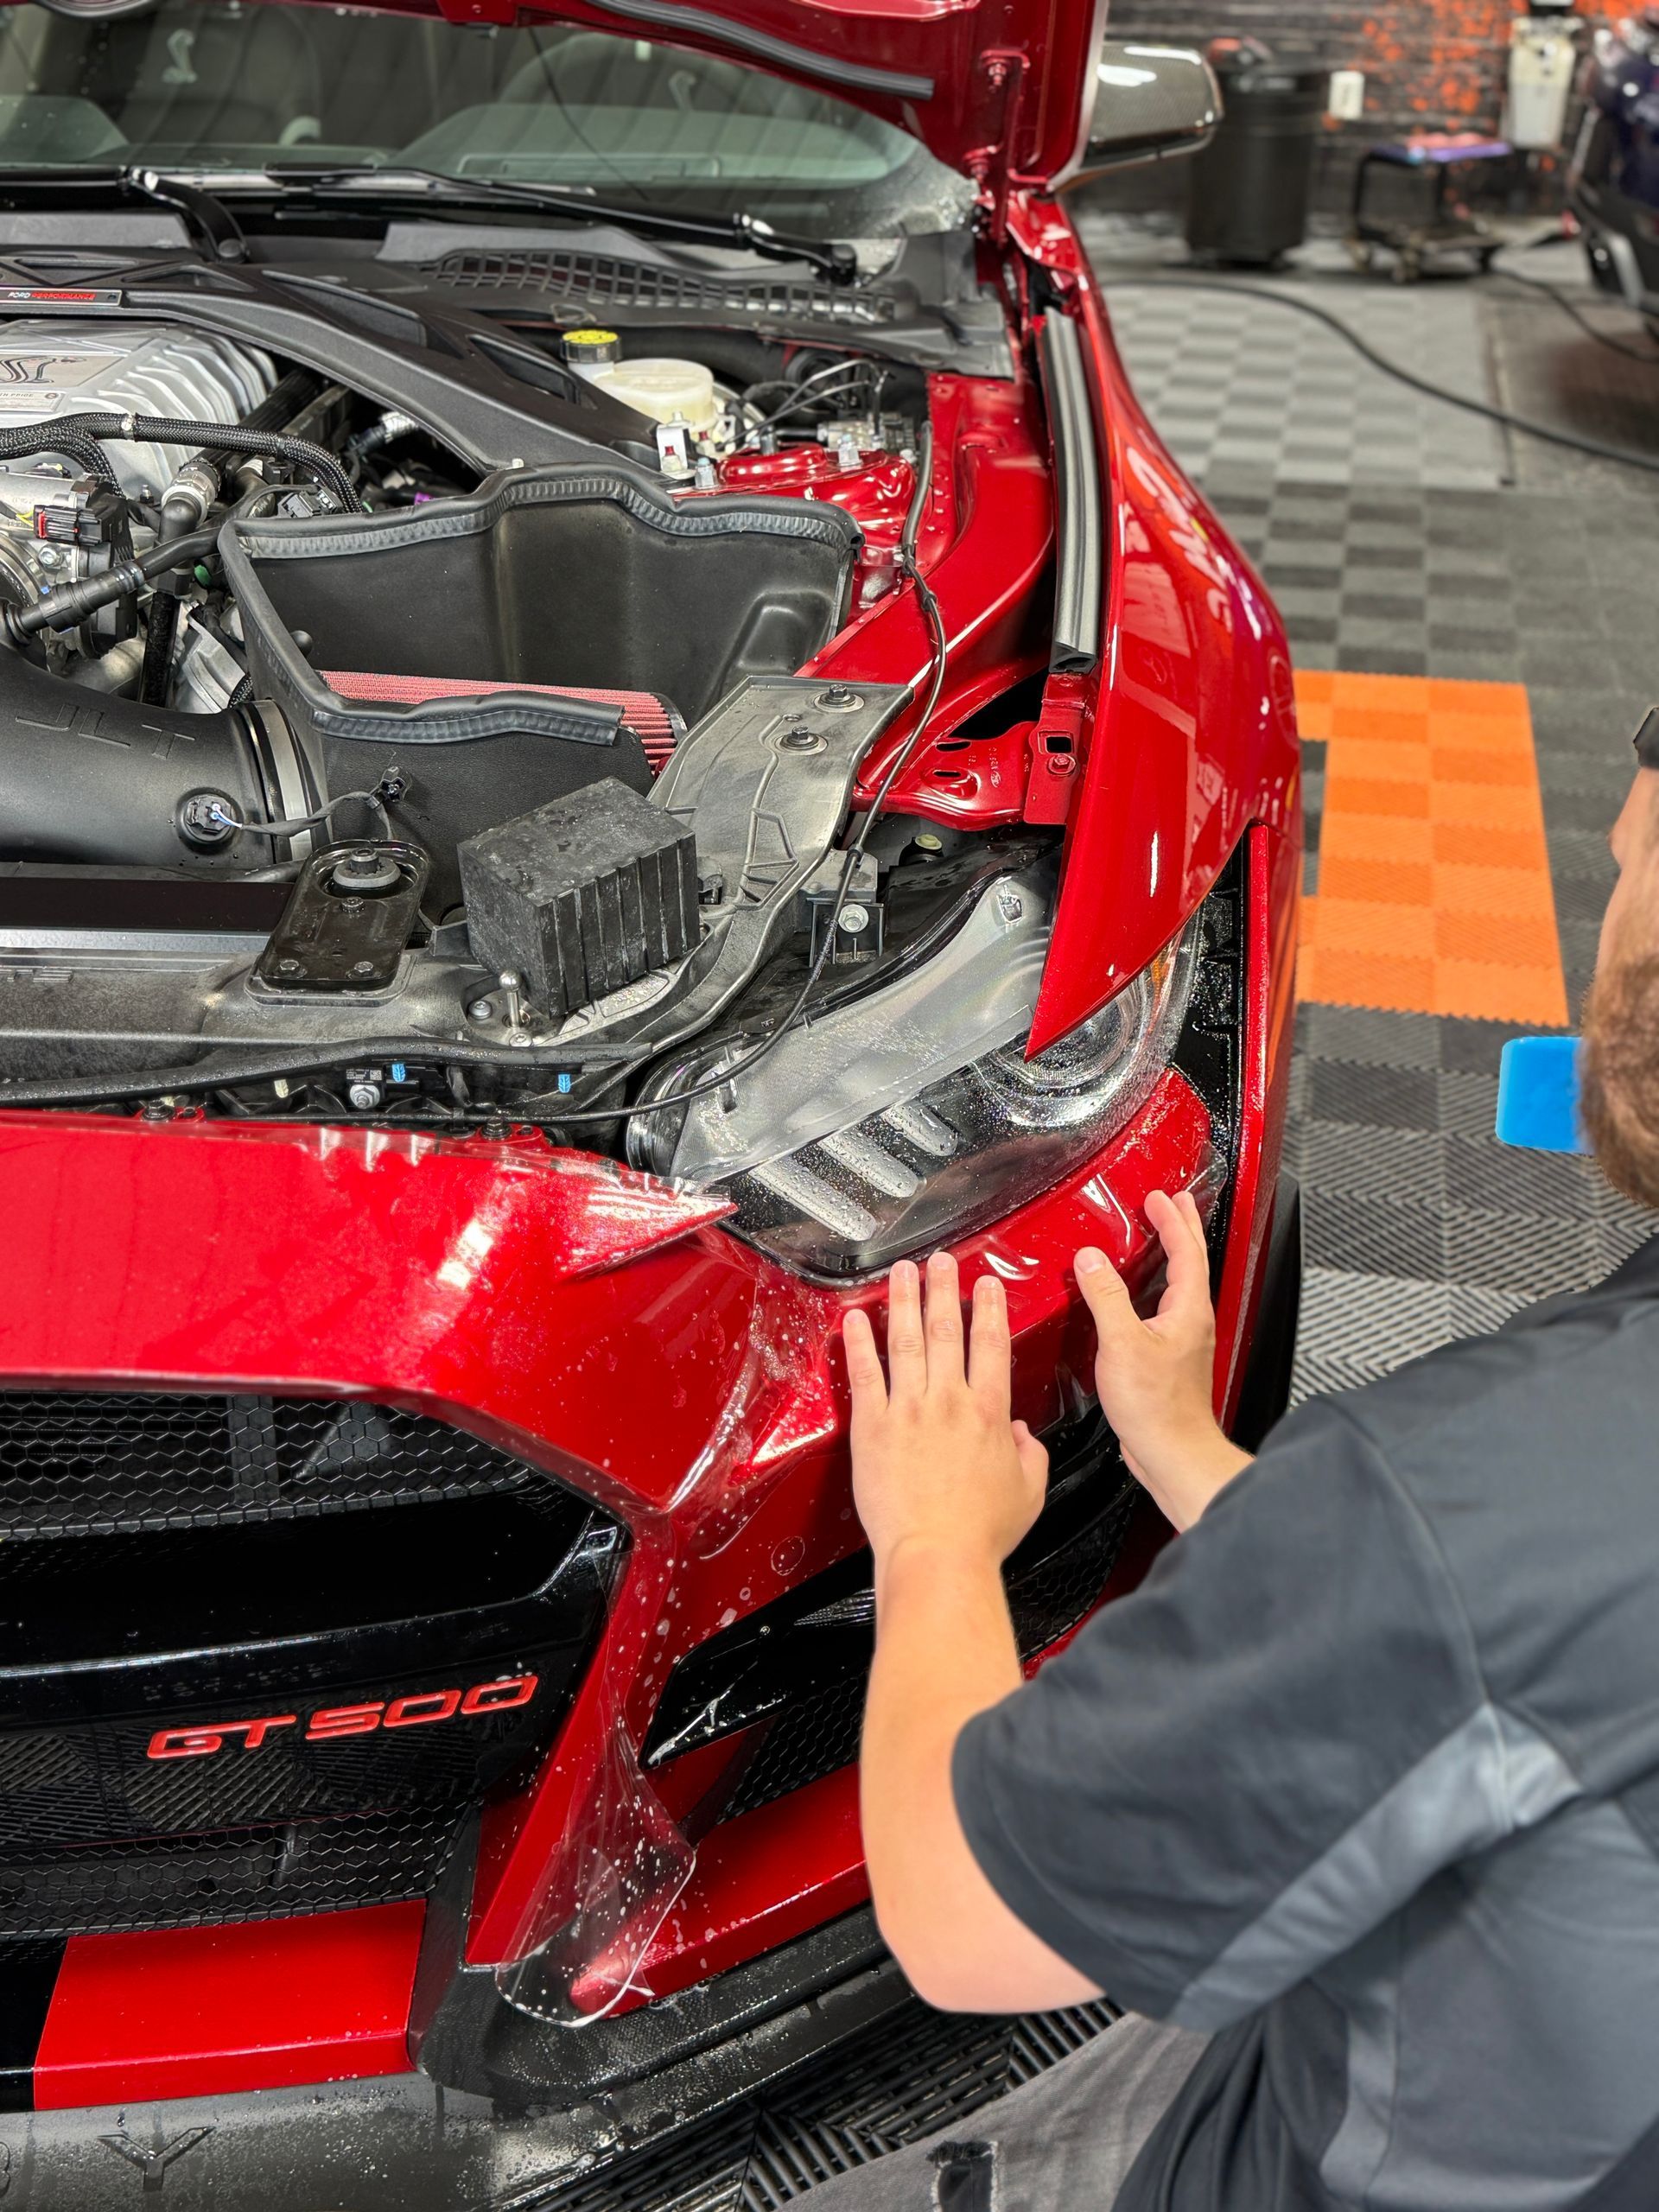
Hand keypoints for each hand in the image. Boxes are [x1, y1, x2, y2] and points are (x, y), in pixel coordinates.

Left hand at [843, 1252, 1048, 1575]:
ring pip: (905, 1340)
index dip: (989, 1309)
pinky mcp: (873, 1426)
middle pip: (946, 1330)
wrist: (938, 1554)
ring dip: (903, 1300)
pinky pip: (865, 1374)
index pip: (990, 1345)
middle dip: (943, 1289)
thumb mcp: (1029, 1492)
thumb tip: (1021, 1435)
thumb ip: (1030, 1455)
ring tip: (903, 1272)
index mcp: (988, 1413)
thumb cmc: (980, 1532)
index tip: (986, 1285)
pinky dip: (858, 1343)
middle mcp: (948, 1401)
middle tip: (941, 1262)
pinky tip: (854, 1319)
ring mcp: (908, 1409)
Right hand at [1075, 1188, 1250, 1529]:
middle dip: (1180, 1230)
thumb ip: (1106, 1297)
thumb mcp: (1123, 1344)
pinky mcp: (1169, 1361)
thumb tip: (1091, 1259)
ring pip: (1179, 1286)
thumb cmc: (1157, 1408)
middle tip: (1171, 1204)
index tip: (1160, 1197)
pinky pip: (1164, 1309)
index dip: (1172, 1221)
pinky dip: (1152, 1289)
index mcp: (1187, 1311)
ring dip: (1169, 1257)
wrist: (1171, 1453)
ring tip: (1155, 1239)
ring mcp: (1182, 1342)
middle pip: (1191, 1264)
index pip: (1186, 1251)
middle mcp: (1191, 1323)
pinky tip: (1133, 1298)